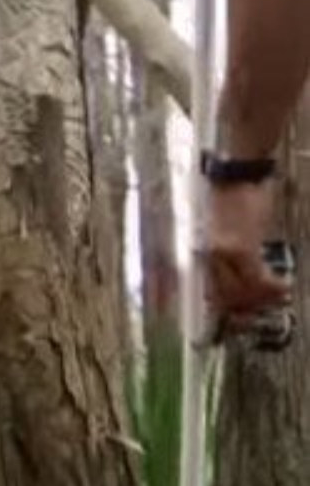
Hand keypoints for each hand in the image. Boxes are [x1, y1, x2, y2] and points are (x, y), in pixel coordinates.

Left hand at [203, 178, 290, 334]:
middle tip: (266, 307)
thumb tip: (236, 279)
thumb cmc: (232, 195)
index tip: (244, 315)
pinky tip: (283, 286)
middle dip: (248, 308)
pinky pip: (258, 279)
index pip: (210, 292)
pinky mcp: (241, 248)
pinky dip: (273, 287)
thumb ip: (225, 255)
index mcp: (202, 251)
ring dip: (264, 299)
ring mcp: (223, 254)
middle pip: (226, 298)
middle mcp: (208, 256)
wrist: (237, 170)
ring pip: (244, 293)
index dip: (228, 309)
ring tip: (279, 295)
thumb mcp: (222, 228)